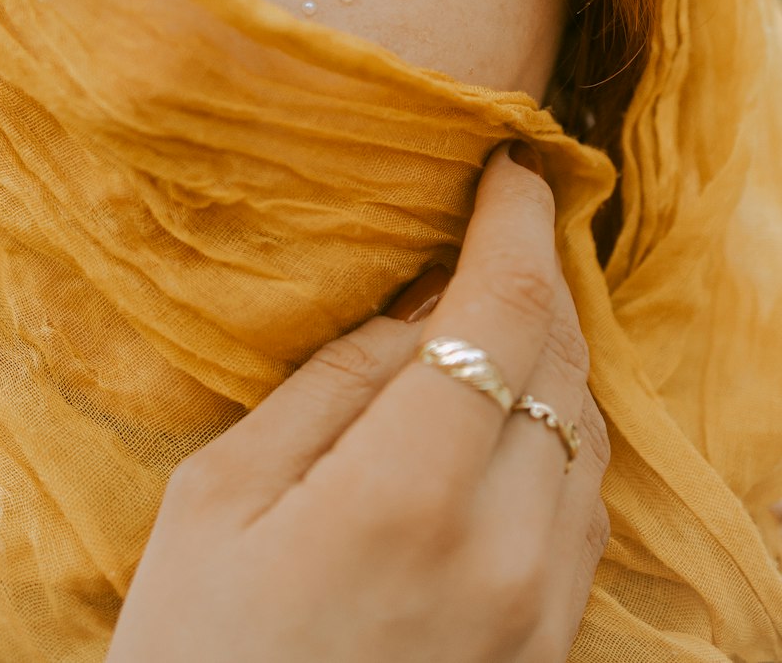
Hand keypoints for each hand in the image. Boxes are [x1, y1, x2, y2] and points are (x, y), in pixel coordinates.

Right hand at [107, 144, 609, 662]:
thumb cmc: (191, 652)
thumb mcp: (220, 497)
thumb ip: (330, 385)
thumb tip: (417, 304)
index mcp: (407, 495)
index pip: (503, 310)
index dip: (515, 223)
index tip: (511, 169)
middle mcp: (504, 552)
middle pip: (564, 361)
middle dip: (539, 275)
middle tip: (502, 223)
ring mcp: (539, 611)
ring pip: (590, 432)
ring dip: (557, 350)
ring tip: (500, 306)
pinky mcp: (547, 651)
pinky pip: (588, 509)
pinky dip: (564, 432)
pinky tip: (515, 409)